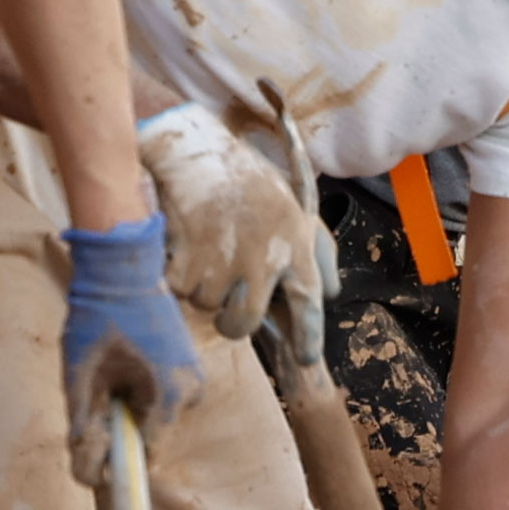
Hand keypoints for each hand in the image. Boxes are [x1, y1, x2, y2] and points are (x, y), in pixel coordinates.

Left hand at [62, 215, 208, 476]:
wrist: (121, 268)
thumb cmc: (98, 320)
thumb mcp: (81, 379)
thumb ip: (85, 431)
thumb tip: (90, 476)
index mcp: (170, 397)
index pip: (149, 455)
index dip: (118, 460)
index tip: (94, 451)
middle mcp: (193, 392)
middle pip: (151, 434)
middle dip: (120, 426)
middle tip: (94, 392)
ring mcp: (196, 377)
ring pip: (156, 415)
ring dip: (129, 406)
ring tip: (108, 369)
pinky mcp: (190, 365)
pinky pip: (162, 395)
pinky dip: (140, 389)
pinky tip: (123, 360)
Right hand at [136, 104, 321, 338]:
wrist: (196, 150)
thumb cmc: (249, 182)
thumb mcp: (298, 208)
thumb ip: (319, 253)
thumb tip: (332, 296)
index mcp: (295, 244)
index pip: (309, 304)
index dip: (308, 337)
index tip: (304, 358)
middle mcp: (263, 257)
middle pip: (243, 323)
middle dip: (232, 323)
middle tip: (227, 310)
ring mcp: (223, 260)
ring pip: (206, 306)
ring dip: (202, 289)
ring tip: (207, 252)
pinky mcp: (187, 256)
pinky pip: (179, 289)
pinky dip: (177, 274)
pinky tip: (185, 246)